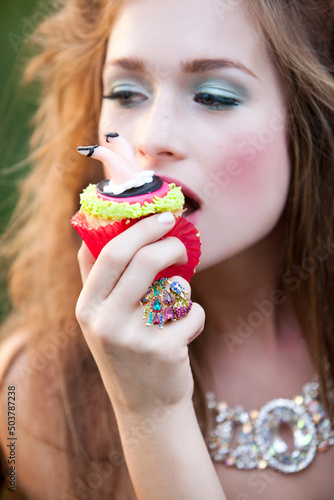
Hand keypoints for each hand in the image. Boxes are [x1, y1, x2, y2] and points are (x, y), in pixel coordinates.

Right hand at [75, 213, 204, 416]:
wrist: (145, 407)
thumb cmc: (126, 350)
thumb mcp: (100, 317)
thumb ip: (99, 276)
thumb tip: (101, 226)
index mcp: (87, 307)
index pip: (110, 253)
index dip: (139, 228)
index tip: (161, 216)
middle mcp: (106, 321)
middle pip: (144, 260)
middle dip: (169, 242)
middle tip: (181, 236)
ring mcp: (135, 338)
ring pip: (176, 286)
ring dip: (183, 288)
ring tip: (176, 304)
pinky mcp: (165, 351)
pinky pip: (194, 313)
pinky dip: (195, 317)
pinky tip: (184, 334)